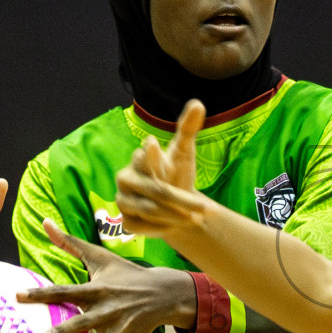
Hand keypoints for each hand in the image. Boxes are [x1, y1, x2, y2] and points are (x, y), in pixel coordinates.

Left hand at [15, 218, 195, 332]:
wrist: (166, 291)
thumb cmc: (126, 272)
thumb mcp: (99, 255)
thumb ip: (68, 242)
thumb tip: (43, 221)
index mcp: (97, 289)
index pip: (64, 290)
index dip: (41, 293)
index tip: (17, 296)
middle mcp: (109, 310)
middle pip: (83, 323)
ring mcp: (122, 329)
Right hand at [116, 99, 211, 236]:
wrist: (173, 204)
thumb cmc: (176, 175)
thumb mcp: (183, 153)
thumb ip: (187, 129)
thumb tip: (198, 103)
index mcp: (139, 159)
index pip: (145, 157)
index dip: (151, 154)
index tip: (153, 144)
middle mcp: (127, 178)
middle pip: (156, 190)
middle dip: (184, 202)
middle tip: (208, 209)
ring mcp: (123, 200)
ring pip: (151, 211)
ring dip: (178, 216)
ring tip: (198, 218)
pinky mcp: (126, 221)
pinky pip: (144, 227)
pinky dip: (164, 228)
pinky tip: (178, 226)